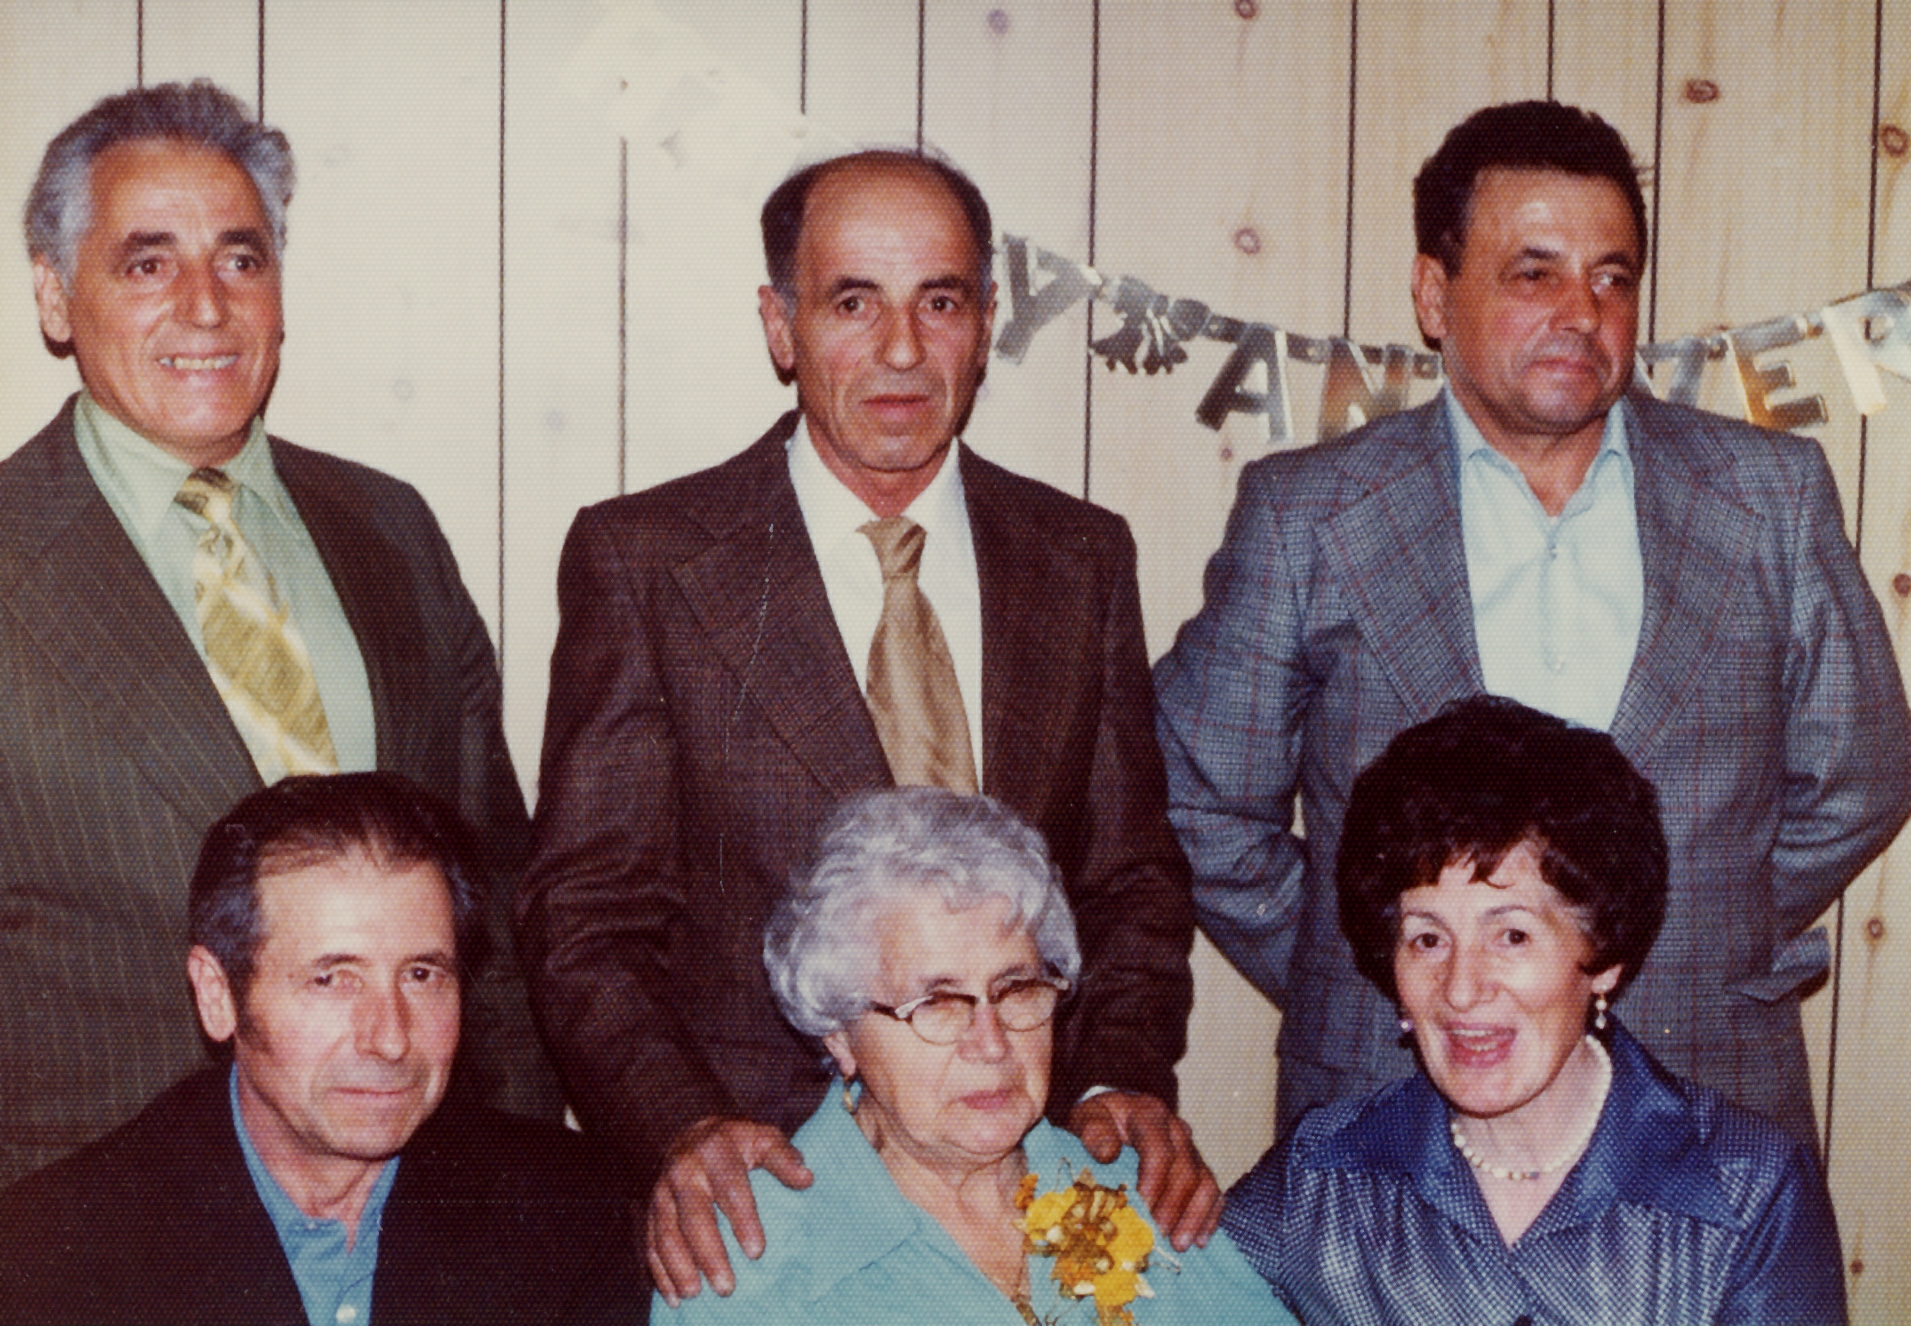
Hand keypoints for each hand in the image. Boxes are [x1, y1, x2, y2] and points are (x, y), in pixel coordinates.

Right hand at [646, 1116, 812, 1305]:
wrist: (694, 1134)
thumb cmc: (738, 1142)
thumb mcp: (763, 1138)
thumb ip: (783, 1157)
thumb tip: (806, 1178)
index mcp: (715, 1150)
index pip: (730, 1188)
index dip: (743, 1220)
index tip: (757, 1252)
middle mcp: (684, 1170)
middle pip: (694, 1216)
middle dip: (709, 1254)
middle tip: (726, 1287)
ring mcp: (663, 1191)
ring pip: (667, 1233)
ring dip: (680, 1267)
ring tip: (695, 1295)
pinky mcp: (653, 1210)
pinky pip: (651, 1243)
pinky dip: (661, 1272)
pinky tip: (673, 1297)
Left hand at [1067, 1091, 1220, 1251]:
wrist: (1113, 1114)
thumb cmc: (1097, 1121)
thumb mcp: (1087, 1118)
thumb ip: (1094, 1131)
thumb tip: (1108, 1153)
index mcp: (1149, 1114)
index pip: (1160, 1150)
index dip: (1154, 1181)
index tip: (1142, 1209)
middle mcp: (1176, 1129)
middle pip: (1186, 1170)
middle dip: (1173, 1207)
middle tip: (1158, 1236)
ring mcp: (1190, 1148)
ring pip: (1205, 1182)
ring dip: (1194, 1217)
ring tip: (1179, 1245)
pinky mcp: (1197, 1165)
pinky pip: (1212, 1191)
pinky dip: (1209, 1217)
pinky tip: (1200, 1240)